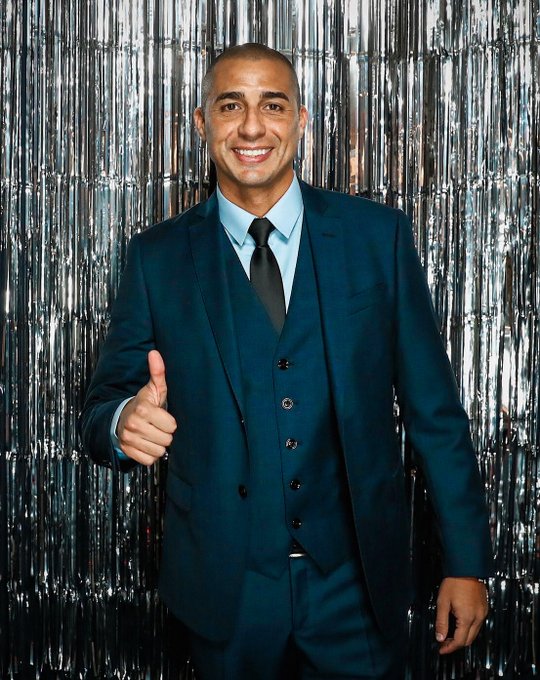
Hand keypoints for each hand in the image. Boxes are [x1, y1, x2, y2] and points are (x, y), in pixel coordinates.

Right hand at [117, 350, 176, 465]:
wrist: (122, 418)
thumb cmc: (144, 404)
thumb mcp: (153, 388)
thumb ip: (158, 372)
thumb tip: (154, 353)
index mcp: (143, 408)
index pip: (171, 425)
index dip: (170, 422)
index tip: (162, 416)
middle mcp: (133, 424)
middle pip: (166, 440)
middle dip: (164, 434)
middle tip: (157, 426)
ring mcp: (129, 439)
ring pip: (158, 451)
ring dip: (158, 445)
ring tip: (152, 434)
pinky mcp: (127, 451)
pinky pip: (149, 460)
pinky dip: (149, 454)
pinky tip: (146, 443)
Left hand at [435, 577, 488, 653]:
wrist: (466, 568)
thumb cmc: (453, 583)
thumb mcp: (443, 602)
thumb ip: (441, 622)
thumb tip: (440, 638)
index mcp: (467, 618)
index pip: (459, 641)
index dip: (450, 647)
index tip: (441, 649)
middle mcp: (478, 618)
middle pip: (469, 640)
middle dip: (456, 644)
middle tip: (444, 643)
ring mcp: (483, 613)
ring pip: (474, 634)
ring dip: (463, 637)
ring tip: (450, 635)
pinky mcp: (484, 608)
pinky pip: (478, 625)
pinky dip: (469, 629)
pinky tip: (459, 625)